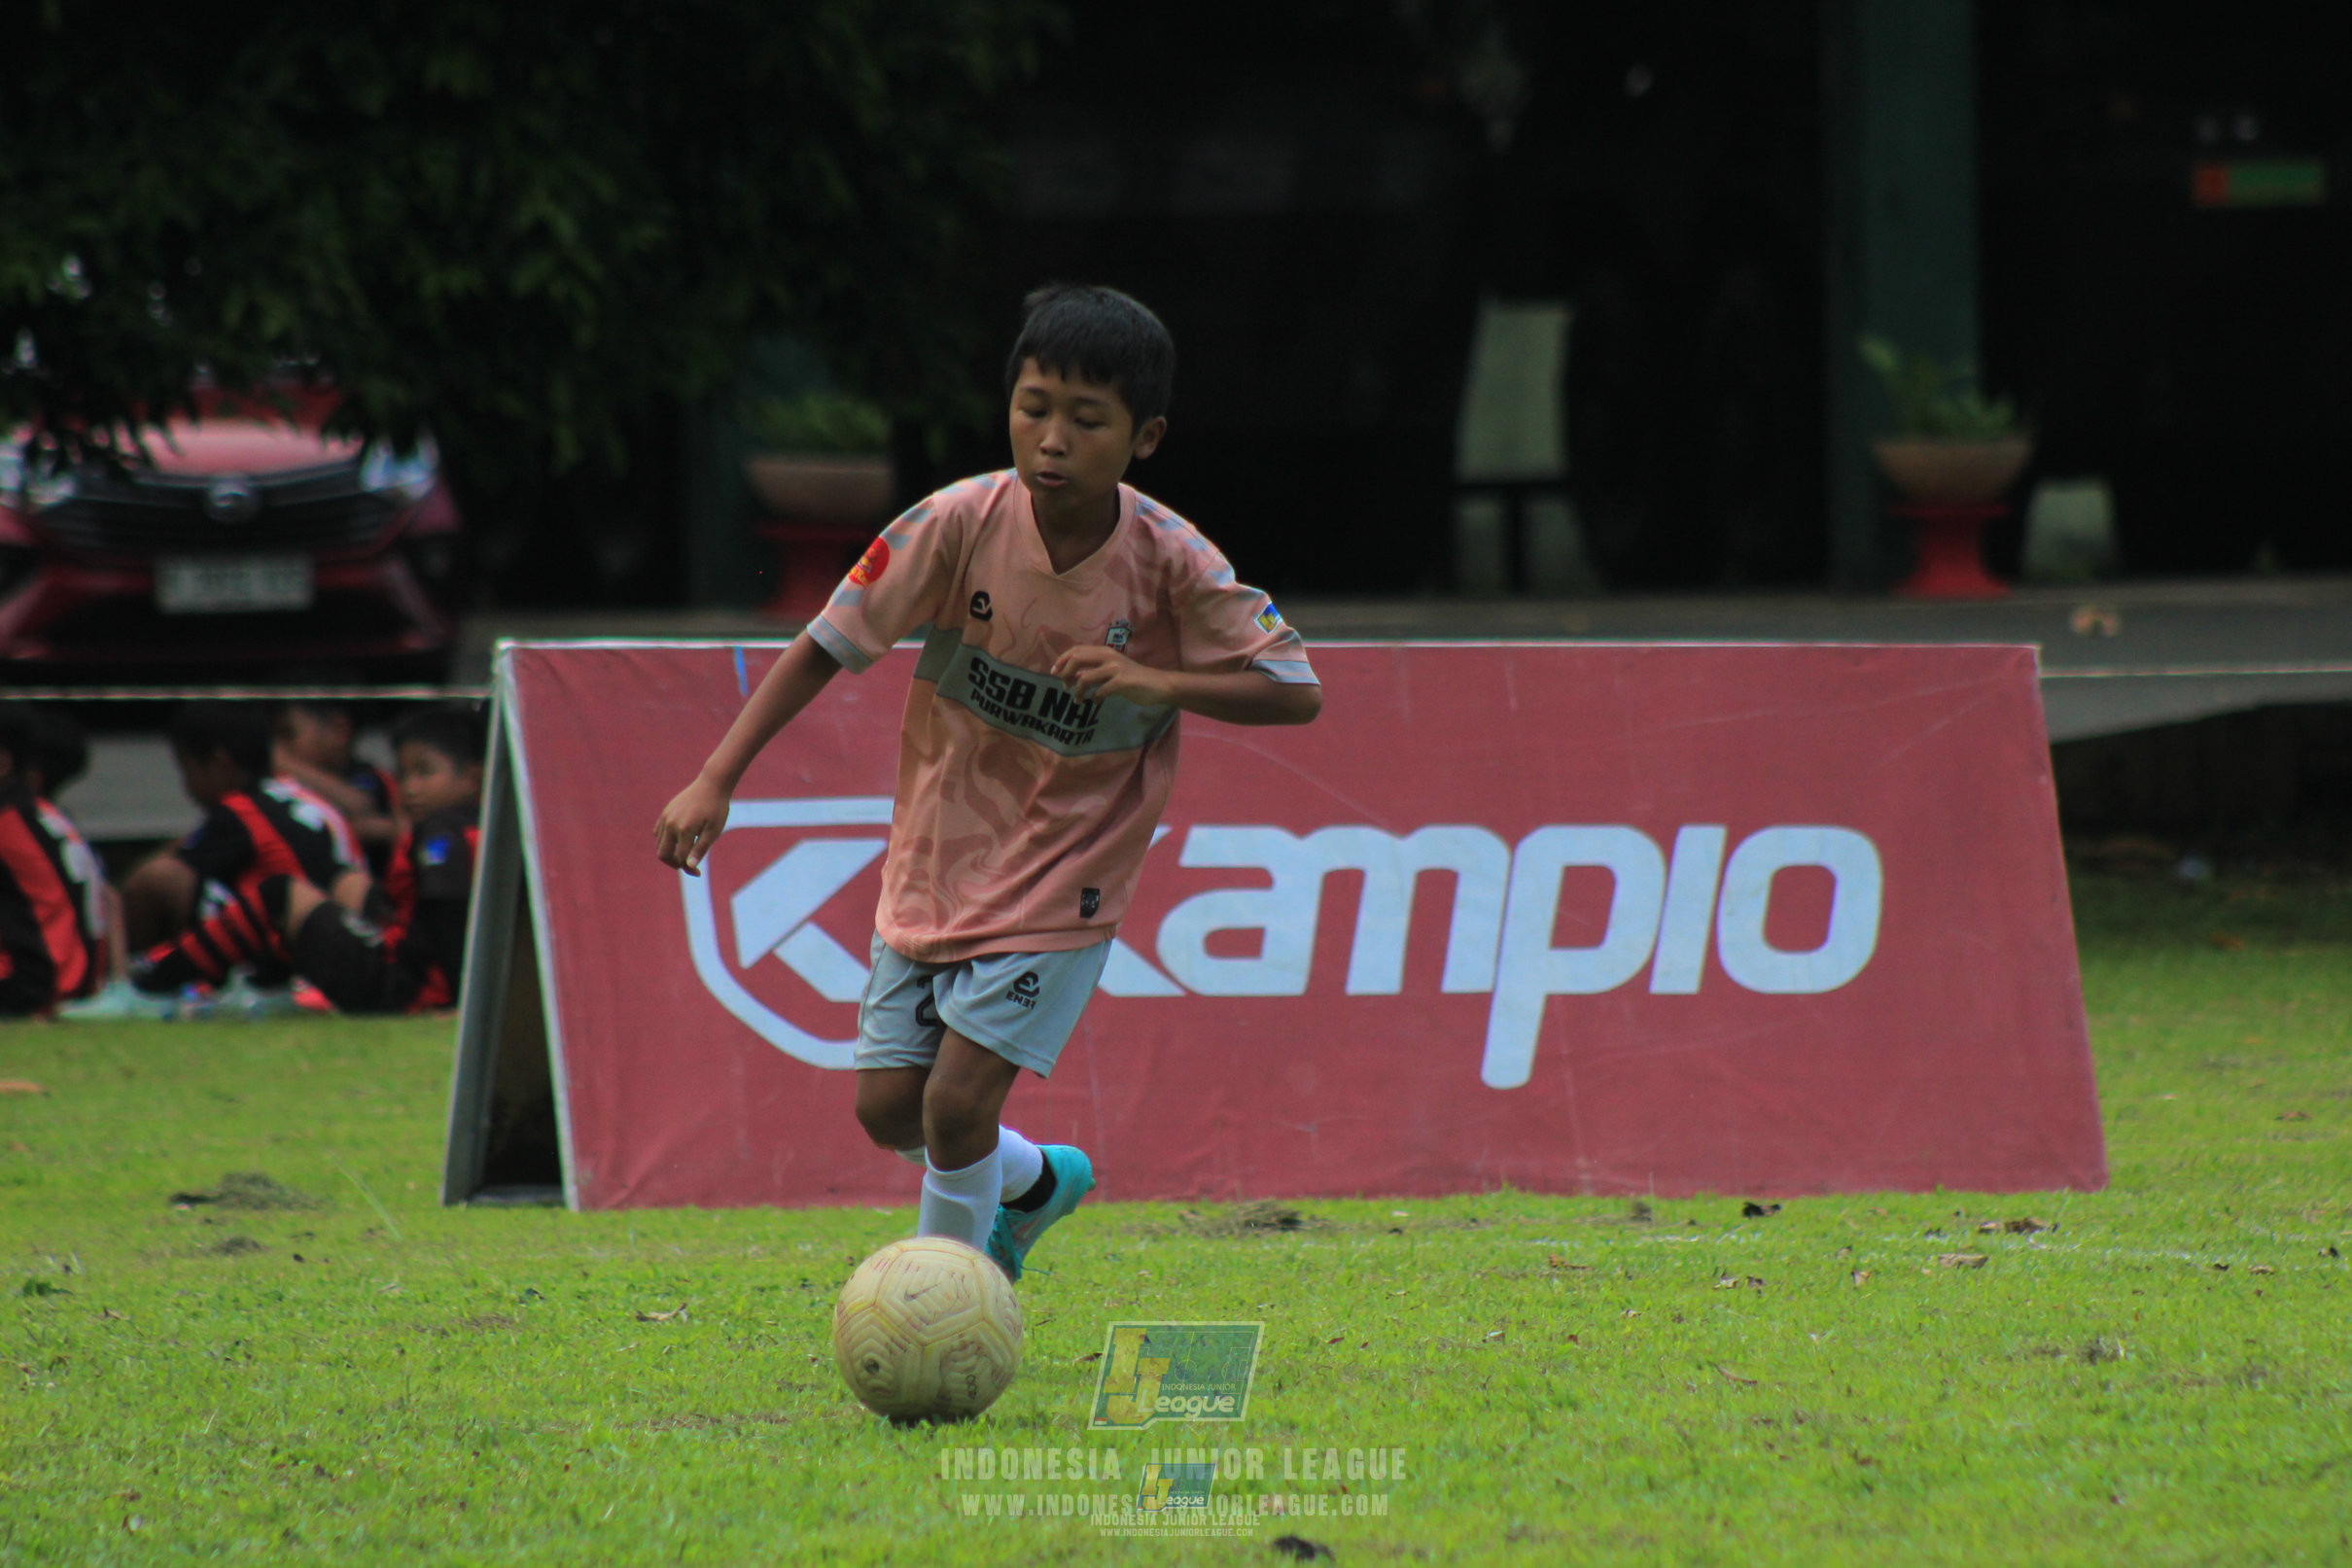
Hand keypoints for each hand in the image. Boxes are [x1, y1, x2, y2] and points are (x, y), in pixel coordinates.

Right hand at [654, 776, 731, 875]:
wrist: (712, 784)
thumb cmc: (717, 809)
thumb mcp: (714, 831)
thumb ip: (701, 849)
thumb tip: (689, 866)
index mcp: (685, 830)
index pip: (680, 859)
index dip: (688, 869)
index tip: (699, 873)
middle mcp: (671, 824)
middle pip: (663, 854)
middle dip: (674, 864)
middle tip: (688, 865)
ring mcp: (666, 817)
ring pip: (659, 844)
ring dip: (669, 853)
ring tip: (685, 853)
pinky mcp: (665, 813)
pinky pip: (658, 833)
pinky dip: (665, 841)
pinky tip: (678, 841)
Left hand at [1049, 645, 1171, 704]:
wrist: (1158, 685)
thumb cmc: (1133, 679)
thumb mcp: (1111, 670)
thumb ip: (1094, 671)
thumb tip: (1072, 676)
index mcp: (1104, 651)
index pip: (1076, 650)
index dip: (1062, 660)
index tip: (1055, 673)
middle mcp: (1108, 656)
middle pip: (1077, 659)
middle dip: (1066, 673)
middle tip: (1065, 686)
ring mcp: (1115, 668)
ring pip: (1085, 677)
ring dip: (1078, 691)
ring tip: (1079, 700)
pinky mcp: (1122, 682)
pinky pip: (1100, 691)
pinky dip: (1095, 698)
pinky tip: (1097, 702)